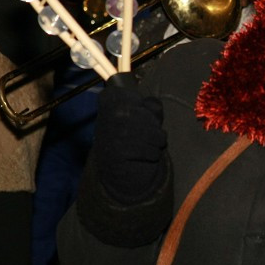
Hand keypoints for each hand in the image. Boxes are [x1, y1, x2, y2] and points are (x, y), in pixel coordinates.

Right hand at [93, 72, 167, 203]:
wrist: (119, 171)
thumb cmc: (134, 137)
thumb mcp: (141, 116)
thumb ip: (150, 106)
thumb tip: (151, 105)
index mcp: (108, 103)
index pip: (128, 93)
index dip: (139, 103)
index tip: (138, 112)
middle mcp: (107, 117)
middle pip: (146, 115)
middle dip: (154, 126)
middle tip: (152, 133)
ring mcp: (111, 136)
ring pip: (151, 133)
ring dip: (158, 141)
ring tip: (153, 144)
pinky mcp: (117, 154)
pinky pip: (148, 150)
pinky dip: (153, 154)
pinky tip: (148, 155)